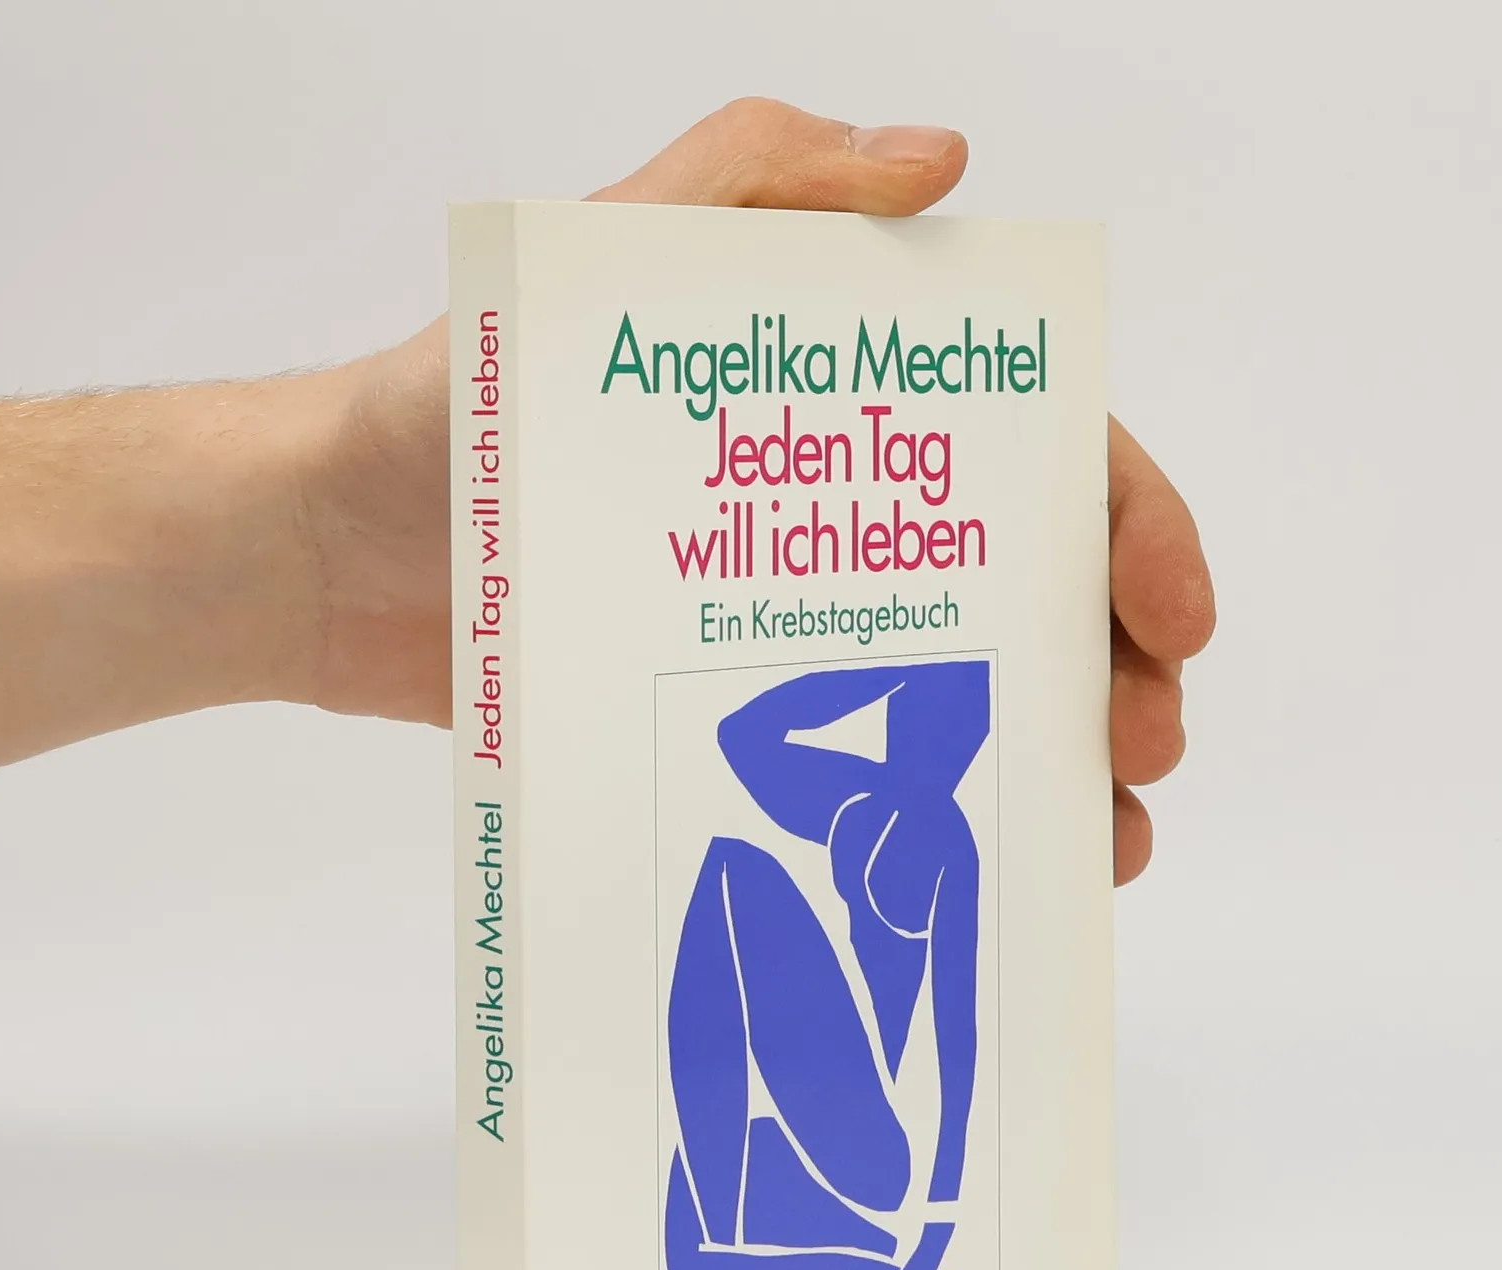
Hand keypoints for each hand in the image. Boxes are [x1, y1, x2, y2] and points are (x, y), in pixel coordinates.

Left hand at [300, 99, 1214, 881]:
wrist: (327, 550)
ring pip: (971, 695)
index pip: (1039, 458)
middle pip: (1031, 591)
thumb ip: (758, 183)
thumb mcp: (610, 256)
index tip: (1174, 621)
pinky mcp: (732, 724)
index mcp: (849, 414)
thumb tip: (941, 163)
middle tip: (1142, 741)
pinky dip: (942, 821)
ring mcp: (794, 631)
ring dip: (1061, 761)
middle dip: (1117, 666)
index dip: (1132, 530)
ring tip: (1104, 835)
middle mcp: (841, 524)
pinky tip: (989, 873)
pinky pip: (866, 777)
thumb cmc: (460, 400)